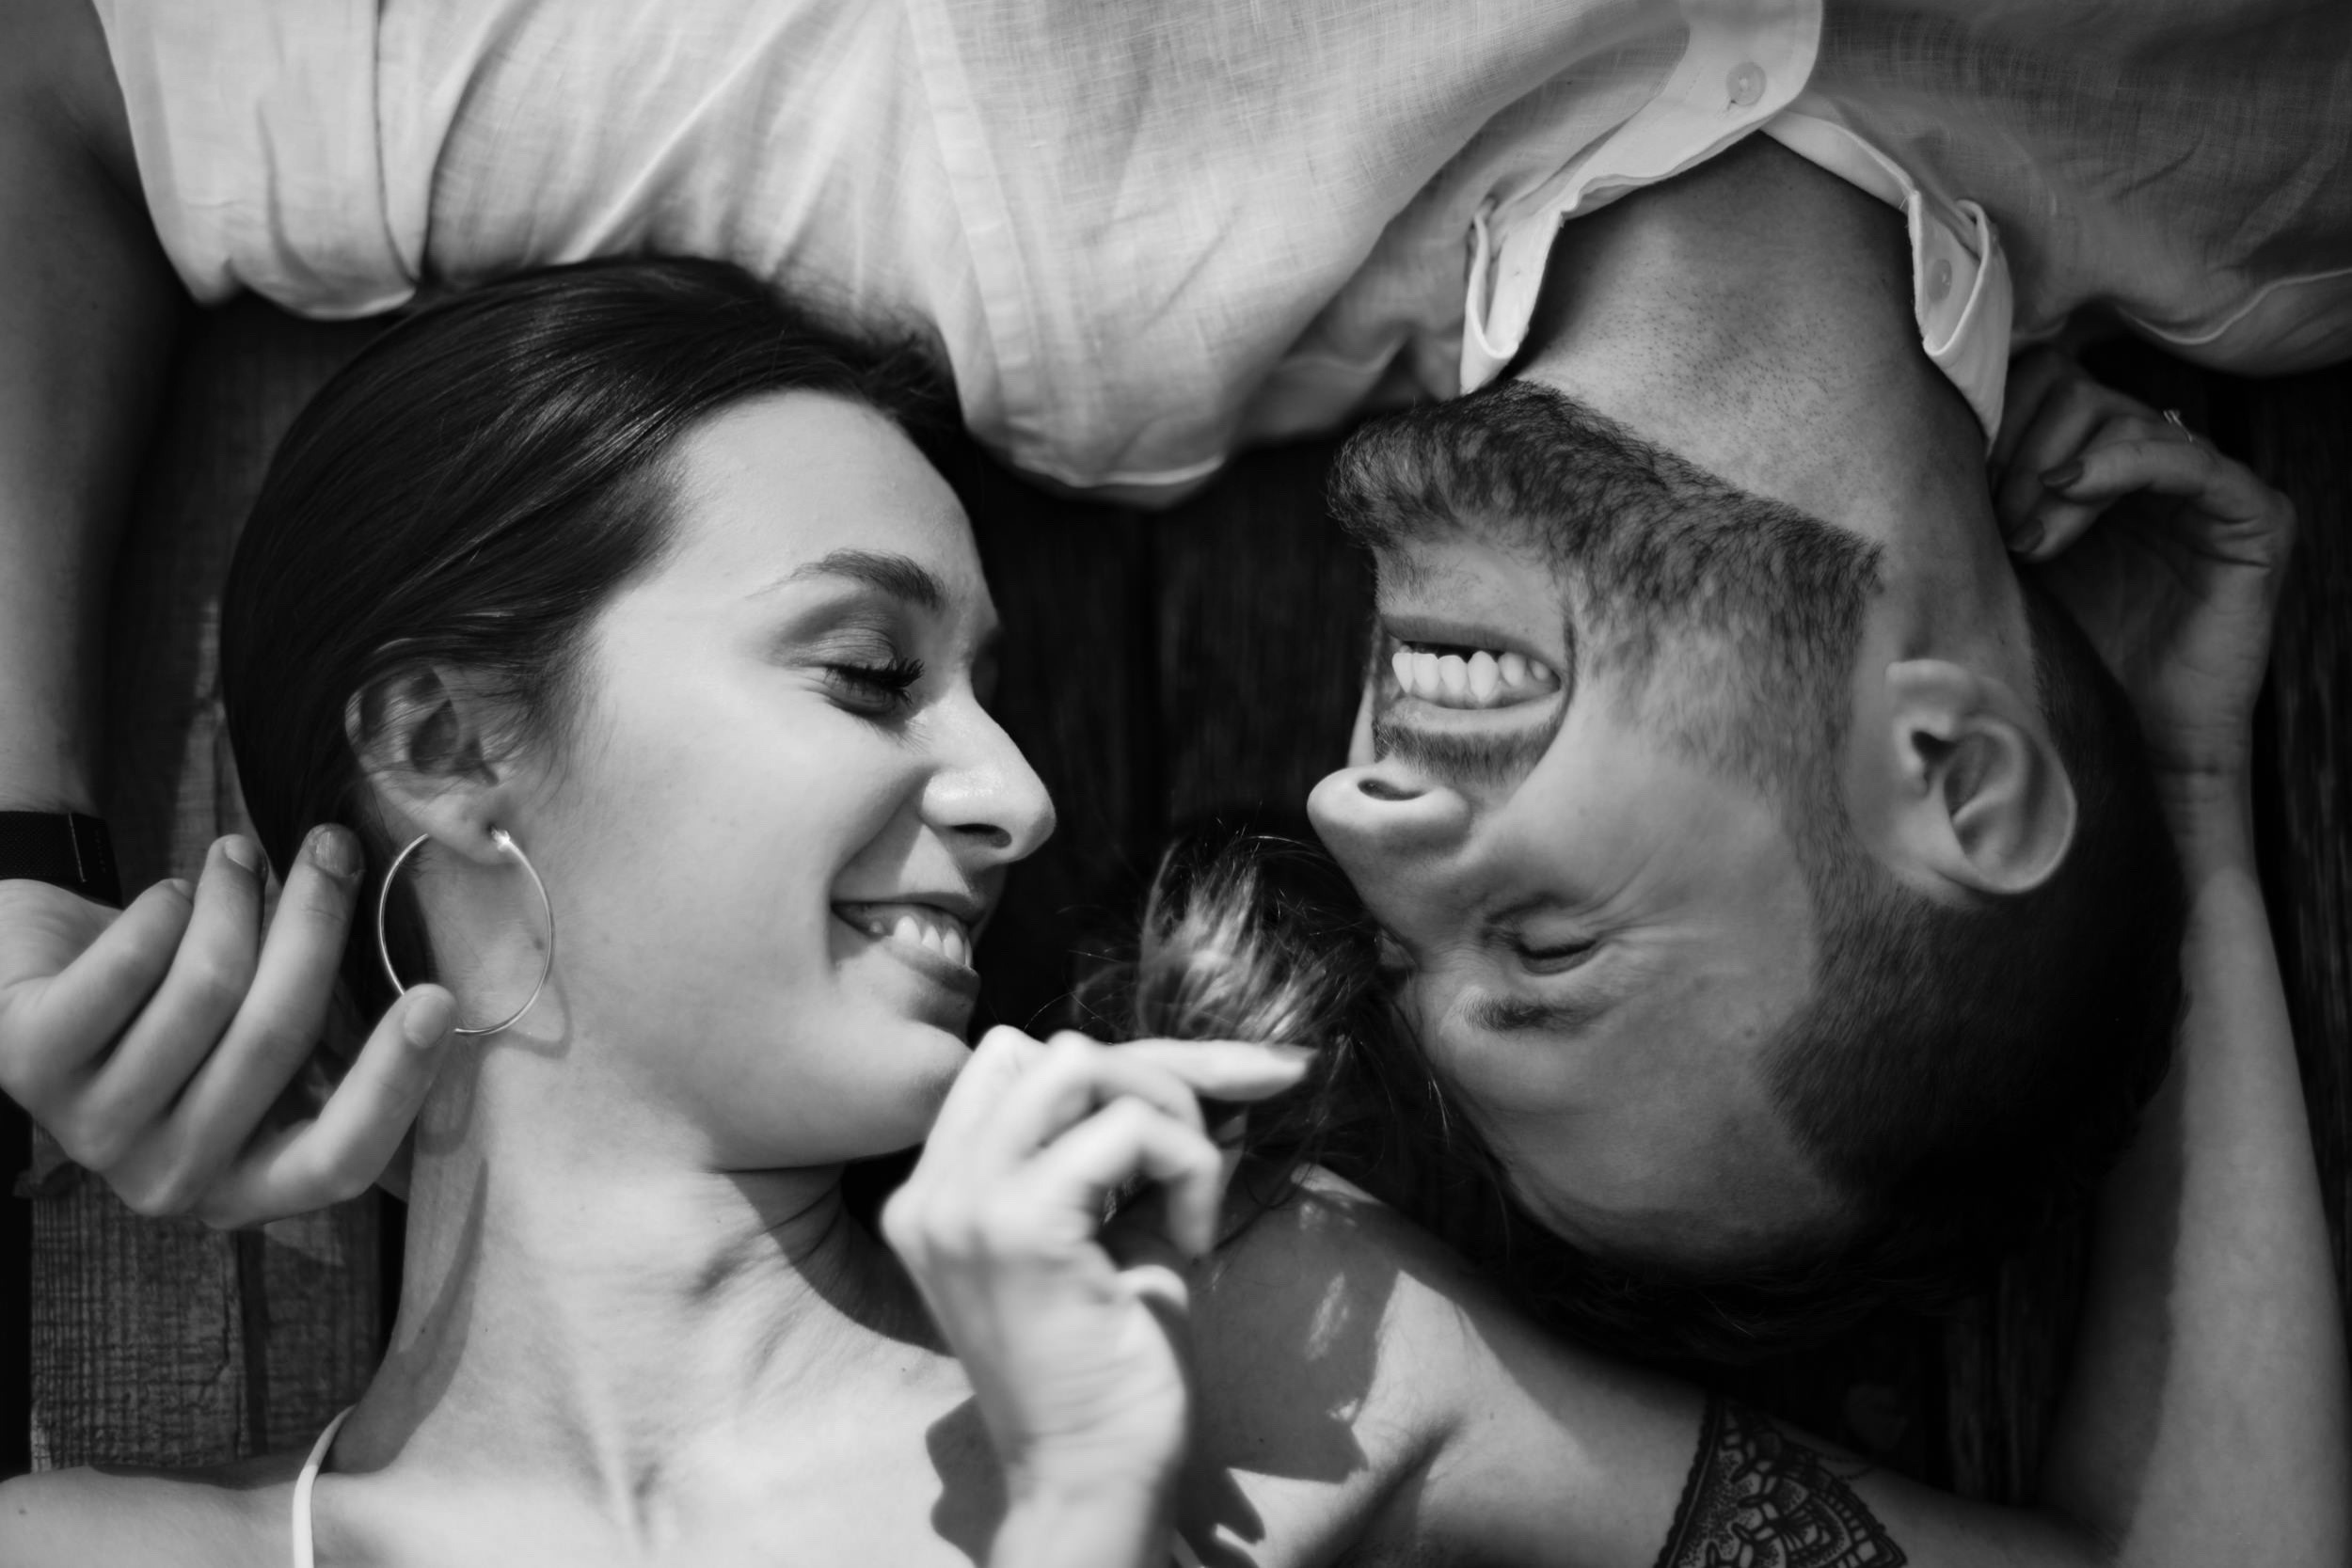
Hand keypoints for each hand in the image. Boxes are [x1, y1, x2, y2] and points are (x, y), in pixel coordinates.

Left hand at [0, 825, 450, 1224]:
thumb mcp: (262, 1036)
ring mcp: (91, 1133)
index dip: (393, 1083)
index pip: (337, 1161)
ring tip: (236, 856)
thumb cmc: (180, 1003)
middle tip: (333, 846)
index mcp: (248, 1184)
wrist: (43, 973)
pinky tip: (169, 896)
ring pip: (205, 991)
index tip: (437, 996)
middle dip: (316, 923)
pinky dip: (163, 907)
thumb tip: (433, 994)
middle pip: (274, 1040)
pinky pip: (127, 967)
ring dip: (234, 898)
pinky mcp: (26, 1065)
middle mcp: (169, 1180)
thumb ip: (329, 1034)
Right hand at [882, 1026, 1310, 1557]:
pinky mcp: (1018, 1228)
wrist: (1094, 1479)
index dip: (1128, 1065)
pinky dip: (1187, 1163)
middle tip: (1205, 1156)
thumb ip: (1138, 1149)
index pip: (1022, 1064)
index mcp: (942, 1190)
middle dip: (1156, 1077)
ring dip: (1165, 1111)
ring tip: (1189, 1198)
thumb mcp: (1119, 1231)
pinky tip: (1190, 1241)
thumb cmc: (1113, 1369)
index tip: (1230, 1081)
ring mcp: (964, 1204)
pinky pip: (1127, 1128)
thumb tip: (1226, 1072)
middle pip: (1053, 1048)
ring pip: (1079, 1061)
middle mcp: (934, 1188)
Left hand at [1992, 349, 2293, 796]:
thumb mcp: (1995, 565)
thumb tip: (1900, 445)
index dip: (1994, 418)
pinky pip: (2193, 460)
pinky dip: (2122, 463)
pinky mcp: (2255, 518)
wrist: (2122, 745)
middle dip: (2020, 446)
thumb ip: (1971, 502)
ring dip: (2057, 469)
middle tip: (1992, 520)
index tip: (1953, 480)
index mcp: (2089, 465)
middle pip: (2075, 389)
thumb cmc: (2051, 661)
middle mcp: (2149, 463)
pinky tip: (2069, 490)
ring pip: (2123, 417)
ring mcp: (2206, 487)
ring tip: (2024, 541)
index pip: (2039, 384)